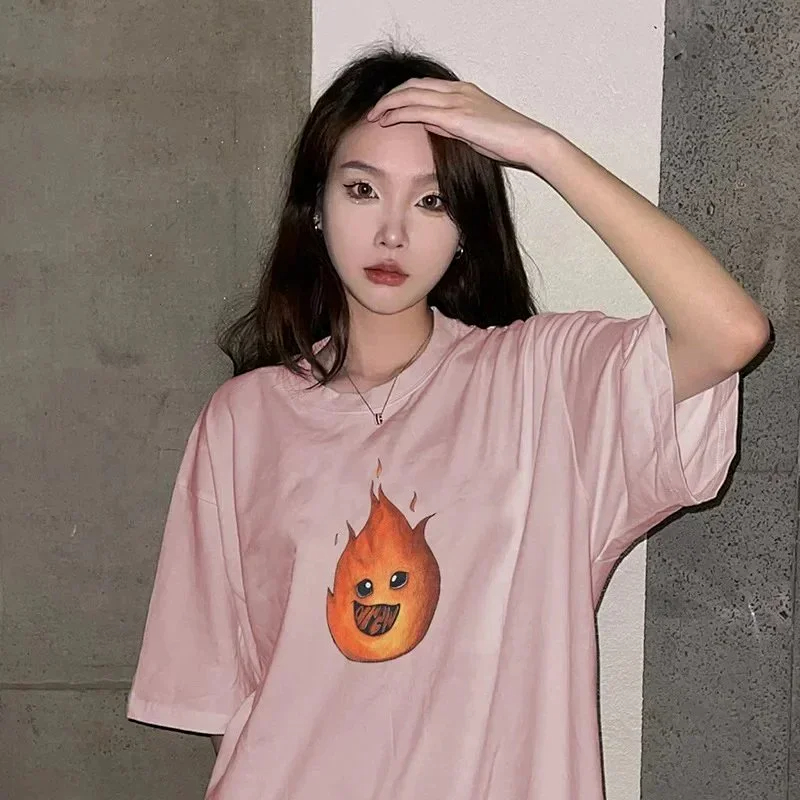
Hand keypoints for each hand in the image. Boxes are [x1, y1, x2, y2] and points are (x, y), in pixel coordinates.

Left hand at [365, 77, 552, 169]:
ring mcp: (457, 101)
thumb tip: (429, 123)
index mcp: (463, 92)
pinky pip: (420, 110)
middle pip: (413, 85)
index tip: (387, 108)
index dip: (403, 95)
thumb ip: (450, 126)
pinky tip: (387, 121)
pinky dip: (400, 113)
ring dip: (388, 104)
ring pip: (412, 94)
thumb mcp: (473, 132)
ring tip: (373, 116)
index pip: (424, 86)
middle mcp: (458, 91)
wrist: (529, 141)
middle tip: (373, 112)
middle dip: (390, 97)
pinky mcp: (456, 116)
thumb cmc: (506, 142)